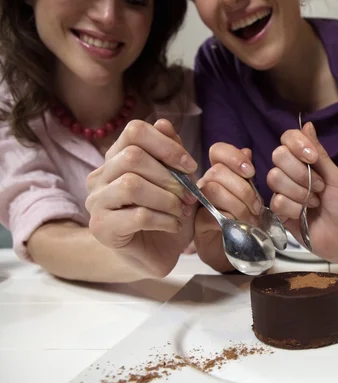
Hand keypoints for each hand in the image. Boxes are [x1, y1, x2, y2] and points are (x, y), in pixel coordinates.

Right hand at [85, 119, 197, 277]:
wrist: (157, 253)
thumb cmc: (167, 214)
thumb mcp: (178, 182)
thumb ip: (172, 154)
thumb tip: (164, 123)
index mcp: (117, 158)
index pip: (134, 131)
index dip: (166, 145)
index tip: (190, 166)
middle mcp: (100, 176)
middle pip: (132, 157)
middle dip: (170, 177)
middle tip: (189, 196)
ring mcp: (96, 202)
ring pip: (132, 185)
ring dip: (167, 199)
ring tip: (180, 211)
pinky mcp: (101, 228)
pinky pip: (137, 215)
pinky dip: (164, 219)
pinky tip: (173, 225)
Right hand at [192, 143, 262, 270]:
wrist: (235, 249)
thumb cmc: (243, 219)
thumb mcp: (251, 195)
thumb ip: (247, 176)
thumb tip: (247, 151)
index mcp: (220, 173)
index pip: (218, 151)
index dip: (234, 157)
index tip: (251, 172)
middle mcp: (205, 183)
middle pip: (217, 172)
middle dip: (243, 189)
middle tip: (257, 208)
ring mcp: (198, 202)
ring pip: (212, 190)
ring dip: (238, 205)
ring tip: (252, 220)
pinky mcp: (197, 222)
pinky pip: (209, 214)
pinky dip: (229, 220)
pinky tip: (239, 227)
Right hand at [267, 122, 337, 262]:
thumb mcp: (336, 177)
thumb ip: (320, 153)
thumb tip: (307, 124)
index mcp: (304, 161)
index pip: (287, 139)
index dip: (297, 146)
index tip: (313, 158)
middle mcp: (290, 173)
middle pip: (278, 157)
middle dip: (301, 174)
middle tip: (320, 188)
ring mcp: (282, 192)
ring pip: (275, 179)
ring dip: (300, 193)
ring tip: (315, 203)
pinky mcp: (278, 213)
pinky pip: (277, 202)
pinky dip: (295, 209)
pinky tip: (304, 215)